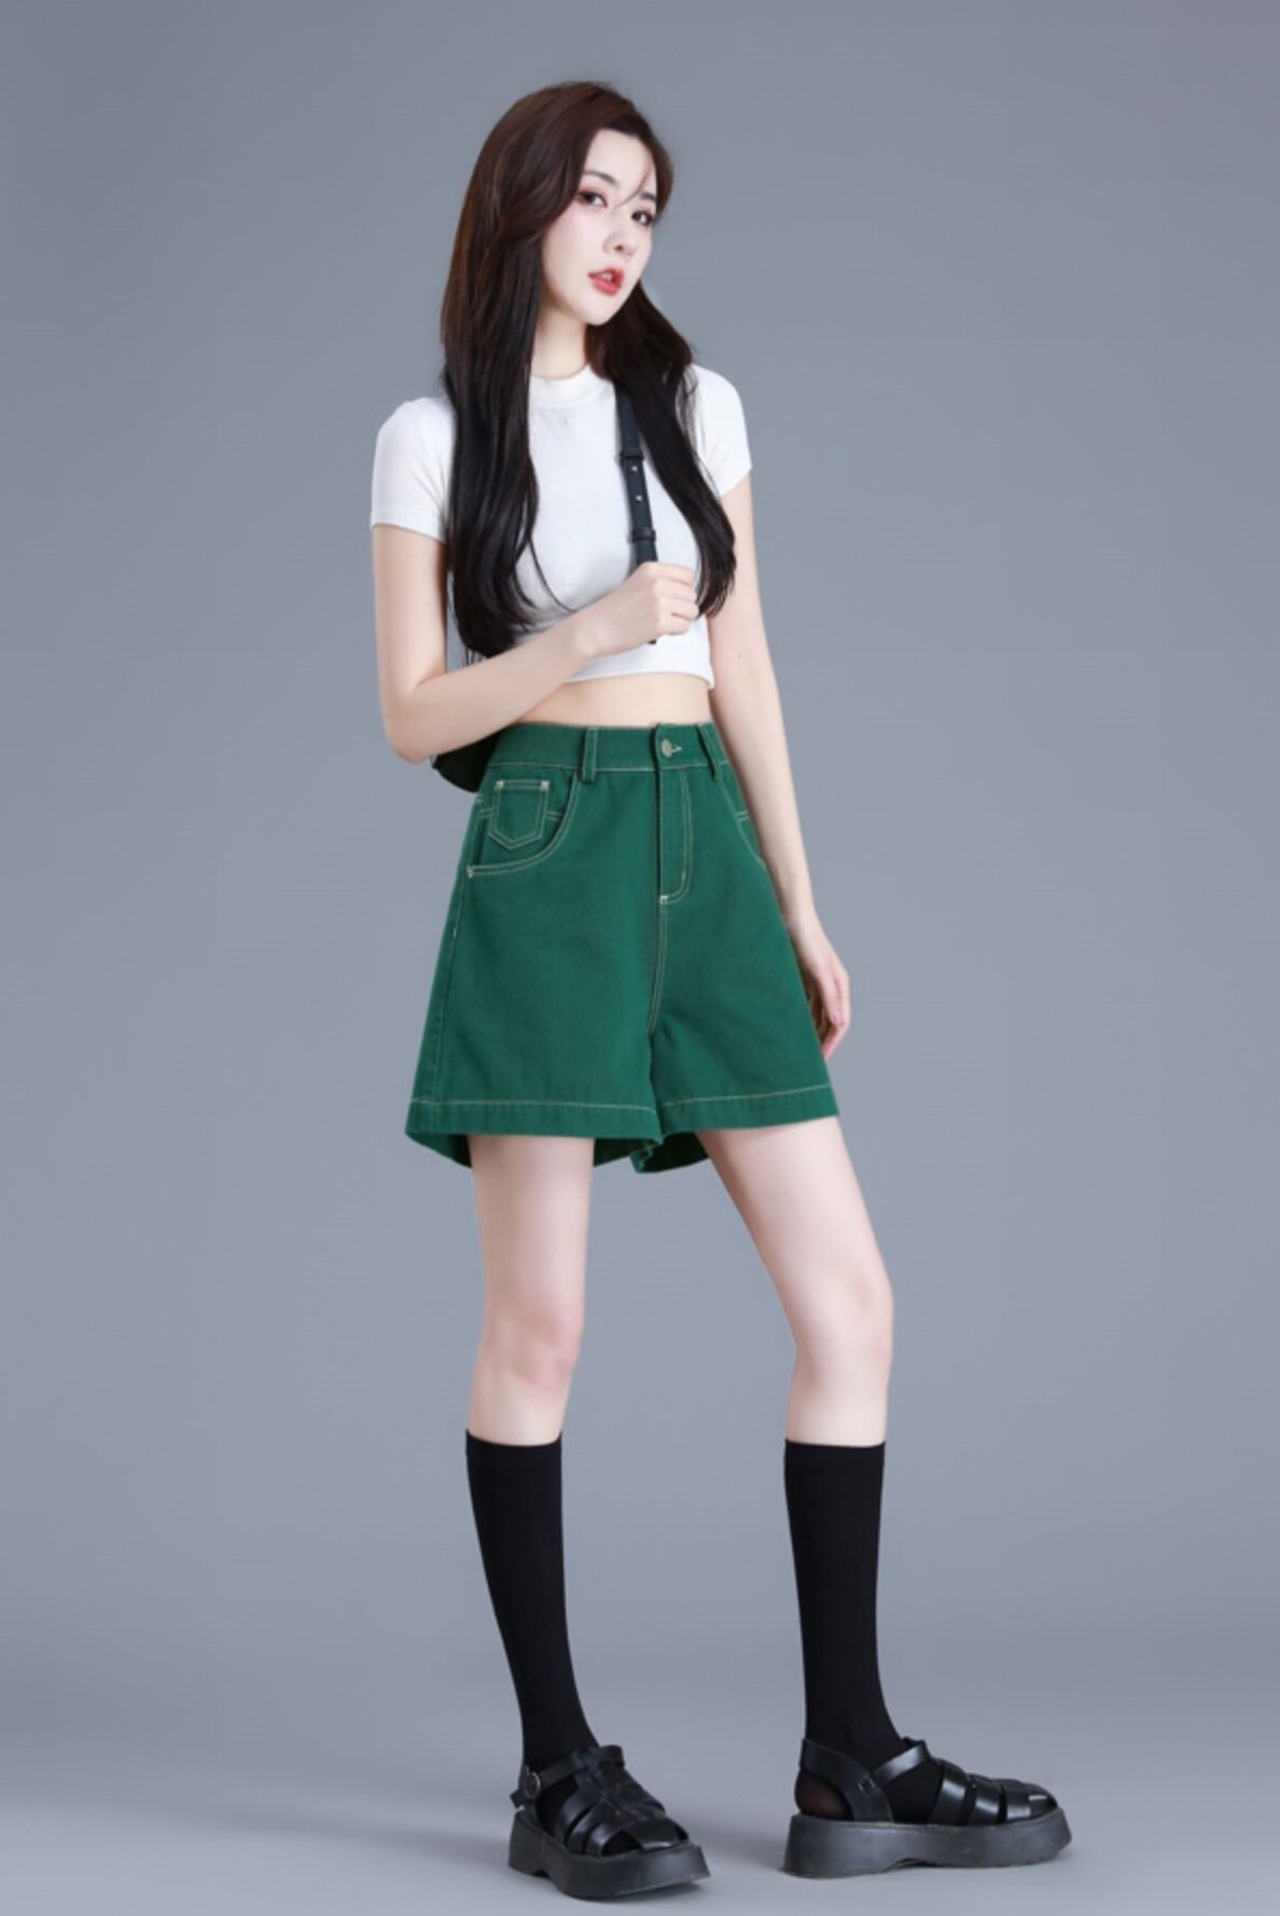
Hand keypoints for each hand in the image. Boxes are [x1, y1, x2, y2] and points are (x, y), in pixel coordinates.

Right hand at [584, 562, 699, 658]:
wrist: (596, 628)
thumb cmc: (616, 609)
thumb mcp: (638, 582)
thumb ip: (661, 581)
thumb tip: (689, 590)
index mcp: (651, 569)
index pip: (688, 575)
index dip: (684, 589)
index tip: (674, 598)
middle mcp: (657, 582)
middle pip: (692, 594)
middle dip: (683, 606)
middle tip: (666, 613)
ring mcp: (659, 602)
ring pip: (692, 611)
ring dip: (682, 619)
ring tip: (664, 621)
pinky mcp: (660, 622)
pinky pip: (685, 626)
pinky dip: (676, 631)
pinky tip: (662, 630)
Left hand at [784, 907, 850, 1059]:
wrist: (789, 914)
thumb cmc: (806, 939)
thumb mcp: (818, 970)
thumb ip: (830, 997)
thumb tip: (839, 1024)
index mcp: (839, 986)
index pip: (840, 1023)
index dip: (832, 1043)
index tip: (820, 1061)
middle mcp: (830, 987)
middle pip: (829, 1022)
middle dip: (821, 1042)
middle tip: (808, 1062)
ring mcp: (816, 983)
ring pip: (815, 1015)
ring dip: (809, 1031)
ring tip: (796, 1048)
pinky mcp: (802, 978)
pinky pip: (803, 1005)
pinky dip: (798, 1018)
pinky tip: (787, 1028)